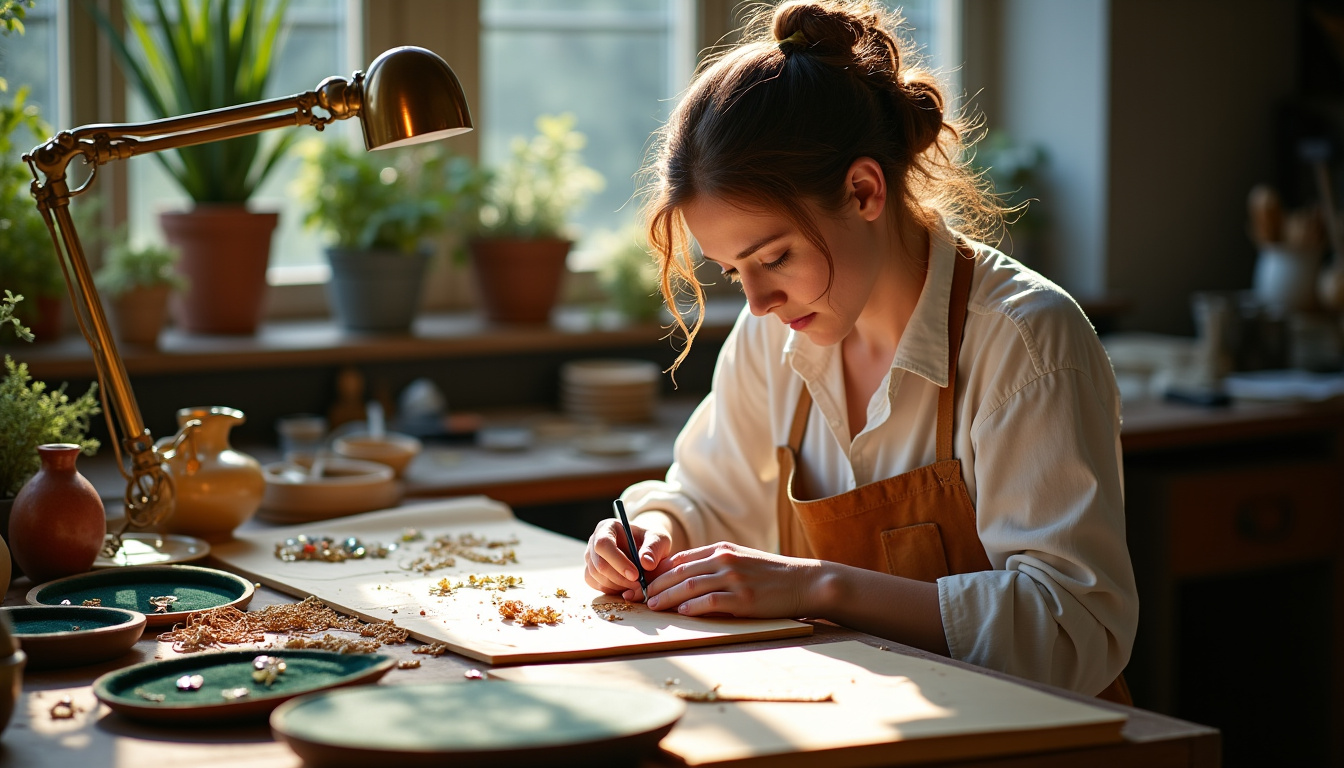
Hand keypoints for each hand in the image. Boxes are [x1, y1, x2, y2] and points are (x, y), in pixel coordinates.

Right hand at [583, 518, 673, 600]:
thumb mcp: (659, 540)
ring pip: (596, 576)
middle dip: (619, 578)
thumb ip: (654, 549)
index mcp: (608, 527)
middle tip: (639, 585)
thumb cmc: (651, 542)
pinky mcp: (591, 572)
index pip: (604, 544)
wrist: (646, 550)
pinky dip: (612, 590)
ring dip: (617, 585)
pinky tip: (627, 587)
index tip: (635, 575)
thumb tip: (646, 563)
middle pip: (598, 563)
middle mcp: (594, 541)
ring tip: (636, 585)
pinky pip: (596, 584)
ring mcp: (590, 558)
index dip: (618, 561)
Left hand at [644, 541, 817, 618]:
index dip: (657, 572)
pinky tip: (681, 612)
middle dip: (655, 585)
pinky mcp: (743, 597)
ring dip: (667, 597)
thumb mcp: (740, 560)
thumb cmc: (770, 575)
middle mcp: (724, 560)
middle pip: (679, 572)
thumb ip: (713, 564)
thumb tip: (683, 577)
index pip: (679, 559)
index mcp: (720, 549)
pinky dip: (693, 607)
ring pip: (689, 586)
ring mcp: (734, 578)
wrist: (803, 582)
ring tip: (652, 606)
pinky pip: (711, 601)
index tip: (642, 584)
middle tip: (637, 597)